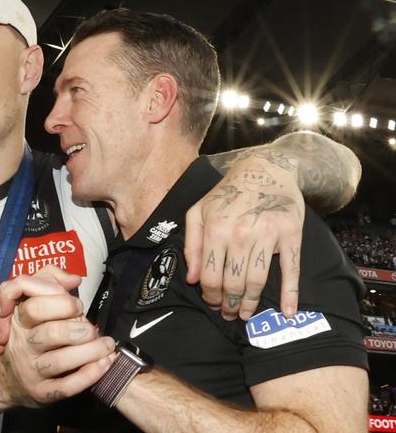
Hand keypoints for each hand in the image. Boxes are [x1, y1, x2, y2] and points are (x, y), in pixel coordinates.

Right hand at [0, 278, 114, 406]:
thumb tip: (74, 279)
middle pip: (51, 332)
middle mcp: (21, 343)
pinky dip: (90, 375)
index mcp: (18, 319)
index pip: (33, 305)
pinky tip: (103, 364)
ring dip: (90, 351)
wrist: (1, 380)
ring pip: (60, 360)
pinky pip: (67, 386)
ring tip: (106, 345)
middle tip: (90, 327)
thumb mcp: (27, 303)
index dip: (59, 299)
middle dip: (79, 327)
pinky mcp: (41, 392)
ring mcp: (30, 369)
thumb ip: (48, 282)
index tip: (76, 304)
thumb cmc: (24, 334)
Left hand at [185, 156, 304, 319]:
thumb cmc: (227, 193)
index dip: (210, 295)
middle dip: (229, 304)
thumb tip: (192, 279)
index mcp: (216, 229)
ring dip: (250, 303)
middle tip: (228, 314)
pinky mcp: (291, 235)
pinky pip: (291, 270)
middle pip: (233, 283)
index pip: (210, 275)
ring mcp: (268, 235)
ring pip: (257, 281)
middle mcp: (241, 234)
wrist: (265, 169)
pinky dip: (291, 295)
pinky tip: (288, 312)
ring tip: (245, 314)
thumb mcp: (198, 212)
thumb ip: (191, 245)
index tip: (212, 303)